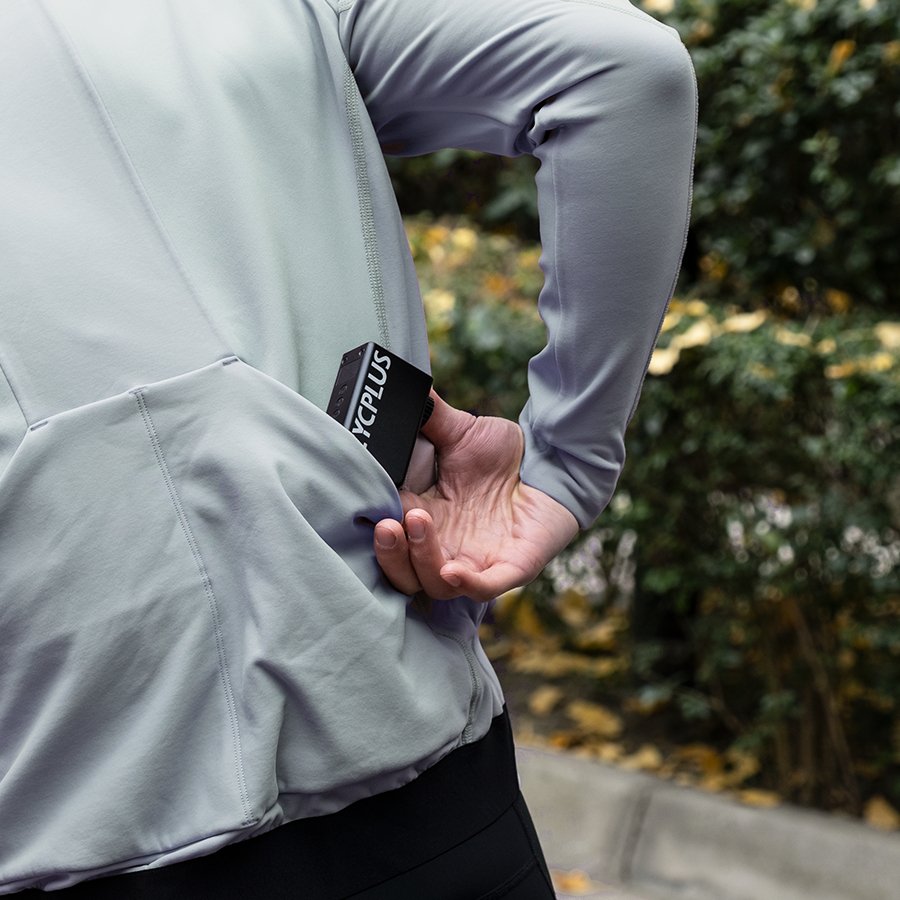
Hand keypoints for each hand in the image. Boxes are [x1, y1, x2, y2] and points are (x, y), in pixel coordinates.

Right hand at [373, 391, 578, 601]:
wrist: (552, 462)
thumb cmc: (503, 455)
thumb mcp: (461, 431)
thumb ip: (430, 416)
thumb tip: (403, 386)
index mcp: (425, 519)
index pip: (389, 537)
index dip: (375, 530)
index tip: (367, 509)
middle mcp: (444, 548)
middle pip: (402, 573)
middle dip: (390, 554)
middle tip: (388, 523)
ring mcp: (475, 562)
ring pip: (434, 585)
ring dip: (420, 559)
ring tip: (418, 523)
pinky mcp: (510, 568)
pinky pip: (482, 589)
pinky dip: (465, 584)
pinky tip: (452, 571)